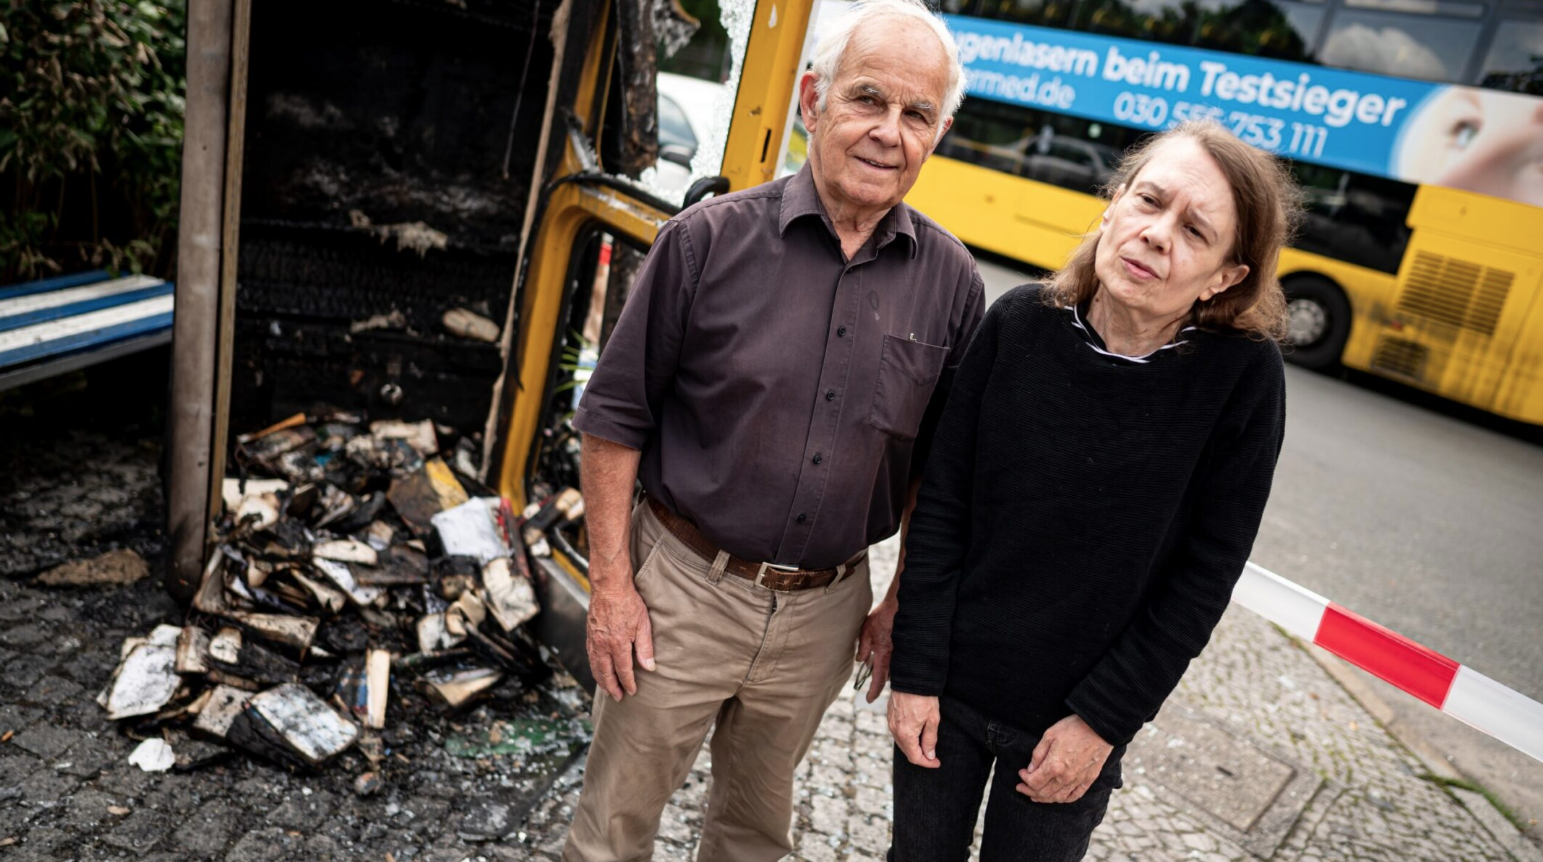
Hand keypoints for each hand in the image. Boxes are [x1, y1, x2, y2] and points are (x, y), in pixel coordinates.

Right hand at [585, 578, 654, 701]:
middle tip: (618, 698)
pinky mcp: (589, 634)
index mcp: (617, 644)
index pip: (623, 671)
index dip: (628, 683)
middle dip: (612, 687)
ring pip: (595, 666)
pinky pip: (590, 656)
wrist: (609, 586)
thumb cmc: (628, 602)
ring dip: (601, 680)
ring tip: (607, 689)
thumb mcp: (643, 624)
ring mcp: (593, 640)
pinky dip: (594, 667)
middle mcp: (602, 645)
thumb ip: (645, 648)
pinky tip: (598, 670)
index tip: (632, 692)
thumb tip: (649, 667)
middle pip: (605, 673)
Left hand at [854, 597, 897, 702]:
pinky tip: (883, 655)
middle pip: (886, 676)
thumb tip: (860, 661)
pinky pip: (896, 661)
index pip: (878, 679)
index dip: (873, 691)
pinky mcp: (903, 648)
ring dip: (883, 671)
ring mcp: (900, 653)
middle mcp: (894, 657)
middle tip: (871, 688)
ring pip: (891, 669)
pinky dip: (889, 662)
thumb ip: (863, 648)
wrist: (900, 607)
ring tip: (875, 668)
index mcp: (884, 655)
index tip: (869, 700)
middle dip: (879, 682)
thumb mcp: (866, 632)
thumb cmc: (882, 617)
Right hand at [887, 691, 940, 767]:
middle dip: (920, 757)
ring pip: (901, 742)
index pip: (915, 757)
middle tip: (933, 757)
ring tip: (925, 745)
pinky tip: (915, 733)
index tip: (936, 762)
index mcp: (906, 734)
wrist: (912, 677)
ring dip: (913, 747)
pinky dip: (906, 737)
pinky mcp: (890, 715)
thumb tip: (929, 755)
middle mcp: (895, 730)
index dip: (927, 763)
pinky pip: (897, 732)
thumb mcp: (932, 720)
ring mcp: (891, 722)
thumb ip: (930, 740)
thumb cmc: (924, 697)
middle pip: (907, 751)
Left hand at [1017, 714, 1111, 802]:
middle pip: (1043, 793)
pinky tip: (1057, 797)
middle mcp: (1065, 778)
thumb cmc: (1073, 728)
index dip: (1024, 779)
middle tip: (1022, 788)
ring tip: (1035, 796)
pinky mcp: (1089, 780)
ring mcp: (1078, 780)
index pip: (1034, 782)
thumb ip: (1038, 754)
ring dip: (1044, 799)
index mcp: (1053, 766)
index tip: (1021, 773)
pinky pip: (1075, 796)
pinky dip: (1064, 799)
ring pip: (1058, 797)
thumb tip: (1030, 769)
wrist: (1099, 728)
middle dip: (1029, 791)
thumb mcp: (1049, 735)